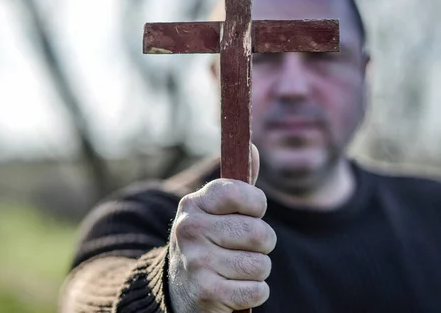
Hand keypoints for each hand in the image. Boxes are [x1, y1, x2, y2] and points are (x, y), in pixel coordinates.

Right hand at [167, 144, 275, 312]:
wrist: (178, 289)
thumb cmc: (208, 241)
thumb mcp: (215, 210)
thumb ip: (238, 183)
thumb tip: (252, 147)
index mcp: (195, 204)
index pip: (241, 194)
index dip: (256, 206)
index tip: (250, 213)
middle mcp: (190, 229)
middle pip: (259, 233)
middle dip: (262, 243)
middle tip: (244, 247)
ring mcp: (196, 262)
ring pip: (261, 264)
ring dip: (257, 270)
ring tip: (235, 269)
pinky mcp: (206, 292)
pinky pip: (257, 290)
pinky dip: (254, 292)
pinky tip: (234, 287)